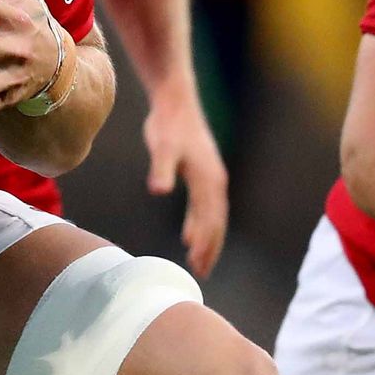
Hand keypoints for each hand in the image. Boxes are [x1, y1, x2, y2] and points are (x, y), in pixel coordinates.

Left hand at [143, 96, 228, 277]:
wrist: (175, 101)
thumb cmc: (168, 124)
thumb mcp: (161, 147)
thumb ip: (160, 169)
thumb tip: (158, 190)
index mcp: (208, 178)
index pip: (209, 217)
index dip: (204, 240)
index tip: (196, 261)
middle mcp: (215, 180)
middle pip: (216, 221)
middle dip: (210, 247)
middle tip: (201, 272)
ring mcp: (211, 176)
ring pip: (213, 215)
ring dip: (208, 238)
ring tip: (199, 261)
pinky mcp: (203, 172)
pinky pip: (206, 205)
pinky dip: (201, 223)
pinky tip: (189, 233)